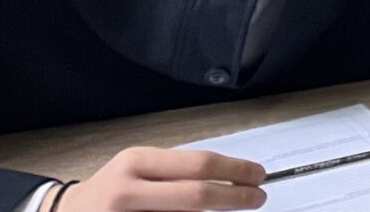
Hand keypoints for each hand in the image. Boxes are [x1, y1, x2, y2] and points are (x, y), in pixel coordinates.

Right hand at [64, 147, 264, 211]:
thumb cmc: (111, 192)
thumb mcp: (138, 171)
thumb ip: (176, 176)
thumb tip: (231, 182)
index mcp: (137, 163)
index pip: (199, 164)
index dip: (236, 170)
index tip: (259, 176)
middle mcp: (127, 190)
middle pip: (197, 196)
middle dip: (236, 198)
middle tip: (259, 198)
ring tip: (229, 208)